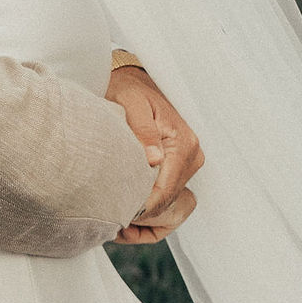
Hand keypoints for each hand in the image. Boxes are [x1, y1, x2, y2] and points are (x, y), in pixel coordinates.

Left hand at [109, 60, 202, 243]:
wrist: (134, 81)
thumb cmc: (129, 91)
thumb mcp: (131, 104)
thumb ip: (142, 131)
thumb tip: (154, 159)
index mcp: (183, 143)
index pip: (165, 190)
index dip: (142, 209)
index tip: (118, 218)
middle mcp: (192, 156)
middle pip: (168, 201)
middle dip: (141, 215)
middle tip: (109, 221)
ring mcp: (189, 163)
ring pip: (169, 204)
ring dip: (145, 216)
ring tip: (114, 218)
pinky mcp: (180, 167)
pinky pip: (169, 198)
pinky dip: (150, 210)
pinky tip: (128, 213)